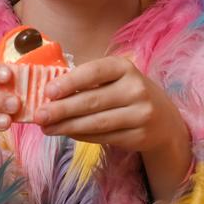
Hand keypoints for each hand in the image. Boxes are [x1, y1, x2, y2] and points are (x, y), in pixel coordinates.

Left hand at [34, 55, 186, 152]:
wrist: (164, 118)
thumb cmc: (123, 91)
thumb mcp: (111, 78)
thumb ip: (84, 81)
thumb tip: (47, 94)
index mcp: (124, 67)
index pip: (94, 72)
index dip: (70, 82)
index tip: (47, 92)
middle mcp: (136, 89)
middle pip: (92, 101)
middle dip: (61, 110)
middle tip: (39, 116)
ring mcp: (141, 114)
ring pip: (97, 122)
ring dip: (67, 126)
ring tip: (46, 128)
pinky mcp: (140, 136)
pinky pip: (104, 137)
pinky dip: (81, 136)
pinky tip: (66, 133)